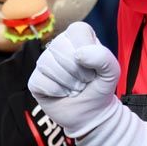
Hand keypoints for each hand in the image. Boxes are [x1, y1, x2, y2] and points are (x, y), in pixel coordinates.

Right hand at [27, 22, 120, 138]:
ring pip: (48, 64)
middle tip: (85, 81)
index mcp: (78, 37)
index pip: (77, 30)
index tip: (93, 67)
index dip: (87, 50)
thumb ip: (103, 58)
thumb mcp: (111, 73)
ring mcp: (44, 62)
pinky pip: (40, 81)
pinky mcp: (35, 80)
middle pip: (59, 47)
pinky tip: (62, 93)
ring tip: (75, 88)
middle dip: (77, 71)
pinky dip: (56, 92)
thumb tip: (79, 54)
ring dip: (68, 83)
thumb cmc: (100, 89)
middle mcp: (58, 45)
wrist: (91, 115)